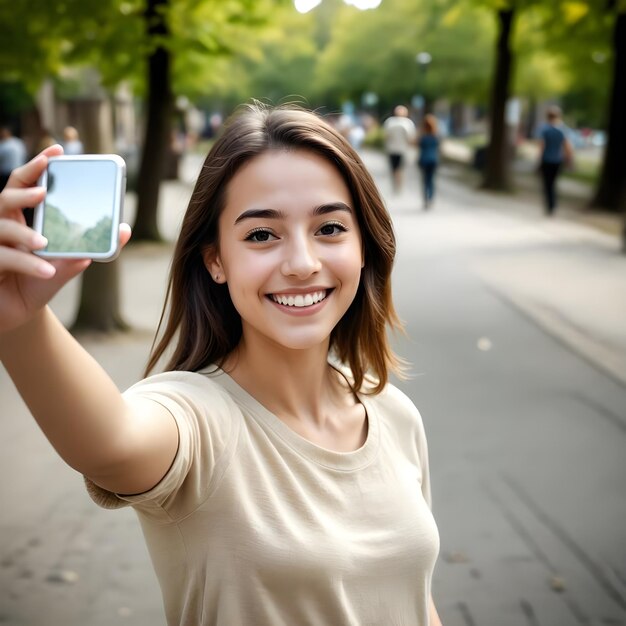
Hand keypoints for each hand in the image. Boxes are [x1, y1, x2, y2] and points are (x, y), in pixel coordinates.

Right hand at [0, 146, 131, 334]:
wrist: (19, 314)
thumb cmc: (37, 282)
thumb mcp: (68, 264)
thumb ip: (91, 247)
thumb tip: (123, 230)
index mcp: (20, 218)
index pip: (23, 183)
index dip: (36, 165)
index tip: (57, 151)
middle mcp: (2, 226)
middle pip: (4, 197)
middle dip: (23, 190)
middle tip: (42, 190)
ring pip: (1, 227)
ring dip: (24, 234)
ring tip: (45, 242)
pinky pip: (4, 259)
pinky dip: (28, 265)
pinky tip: (48, 271)